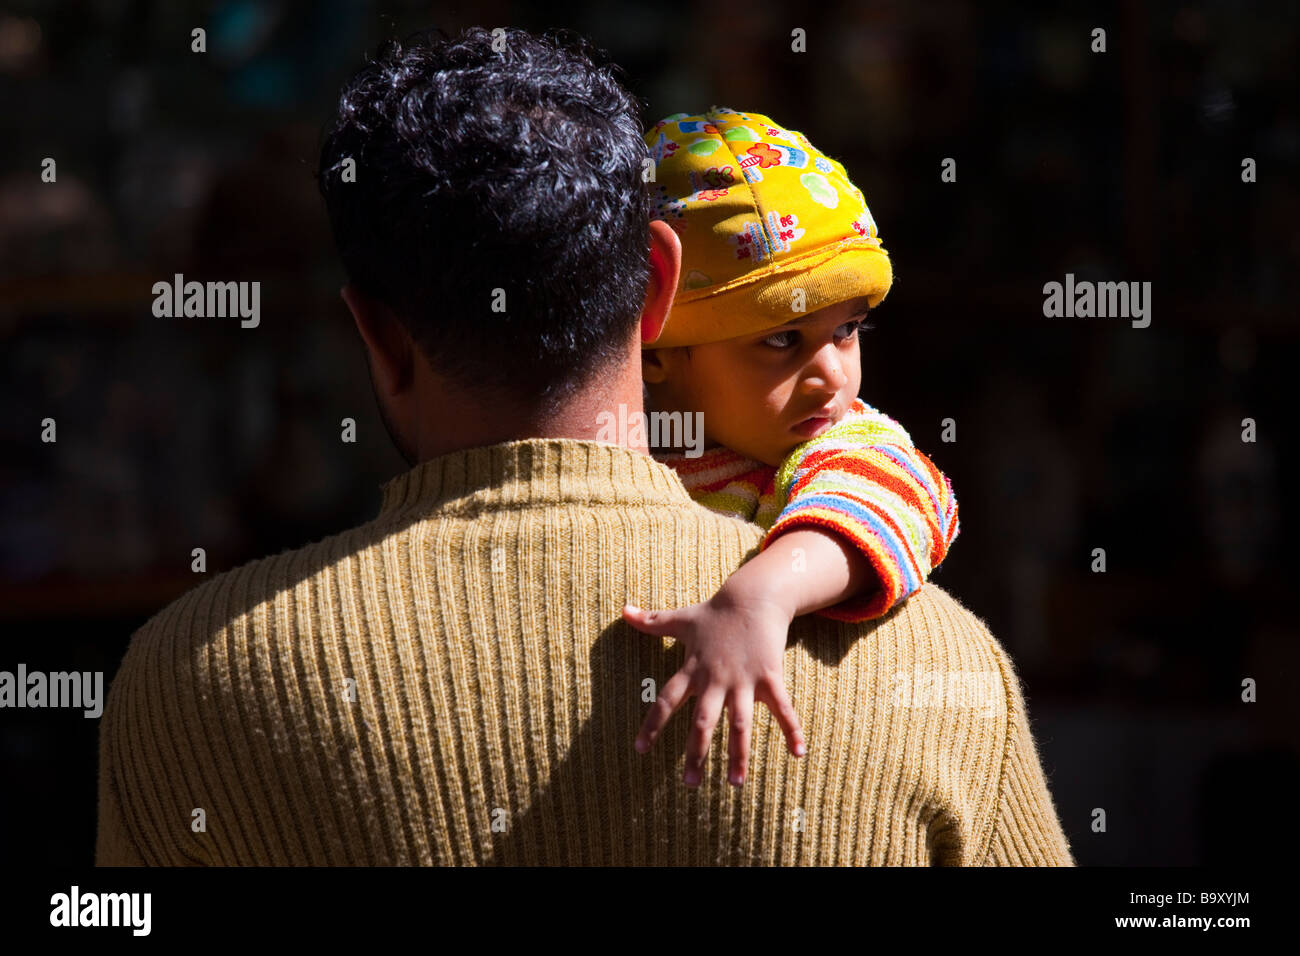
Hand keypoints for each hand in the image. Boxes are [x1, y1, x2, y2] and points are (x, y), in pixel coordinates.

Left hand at [622, 587, 806, 787]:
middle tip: (689, 784)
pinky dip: (792, 730)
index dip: (653, 724)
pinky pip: (782, 708)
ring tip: (735, 783)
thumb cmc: (716, 612)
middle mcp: (716, 679)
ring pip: (740, 723)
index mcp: (693, 669)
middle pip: (703, 720)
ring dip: (738, 753)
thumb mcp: (682, 618)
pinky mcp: (770, 676)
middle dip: (696, 752)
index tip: (640, 750)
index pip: (667, 700)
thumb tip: (623, 611)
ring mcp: (744, 680)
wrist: (754, 596)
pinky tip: (799, 754)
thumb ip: (652, 621)